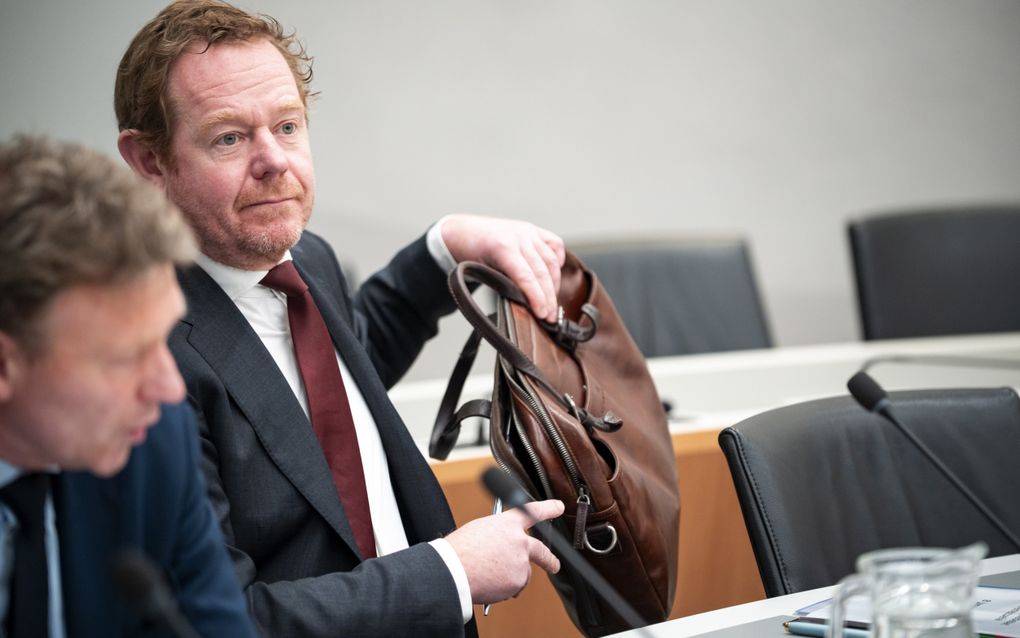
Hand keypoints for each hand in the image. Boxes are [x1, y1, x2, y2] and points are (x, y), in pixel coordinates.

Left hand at [440, 215, 565, 321]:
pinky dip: (558, 262)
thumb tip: (524, 305)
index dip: (537, 298)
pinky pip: (556, 245)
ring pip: (551, 261)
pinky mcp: (535, 230)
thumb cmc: (470, 253)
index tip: (543, 314)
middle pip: (542, 272)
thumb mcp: (482, 272)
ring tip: (552, 302)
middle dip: (549, 298)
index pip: (526, 277)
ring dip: (555, 284)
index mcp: (503, 247)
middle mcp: (519, 237)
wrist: (465, 231)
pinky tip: (554, 276)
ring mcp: (529, 232)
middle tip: (551, 317)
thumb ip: (503, 285)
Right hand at [444, 499, 563, 603]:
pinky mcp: (518, 581)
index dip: (548, 508)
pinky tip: (488, 583)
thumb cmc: (459, 550)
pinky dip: (503, 589)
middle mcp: (519, 541)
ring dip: (511, 578)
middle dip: (550, 560)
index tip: (559, 507)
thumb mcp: (479, 531)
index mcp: (507, 524)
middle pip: (542, 551)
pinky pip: (513, 588)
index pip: (532, 511)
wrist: (453, 570)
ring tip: (490, 576)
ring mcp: (520, 562)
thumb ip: (498, 537)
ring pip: (522, 574)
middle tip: (554, 565)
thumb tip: (502, 549)